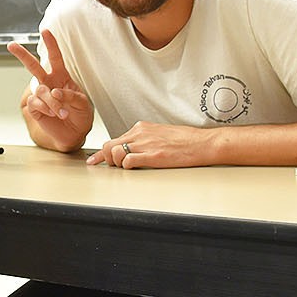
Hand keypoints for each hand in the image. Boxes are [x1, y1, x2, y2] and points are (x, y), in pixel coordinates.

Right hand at [7, 30, 92, 151]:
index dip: (51, 44)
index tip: (45, 32)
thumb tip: (55, 92)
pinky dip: (46, 108)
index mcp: (61, 77)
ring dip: (52, 102)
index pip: (55, 57)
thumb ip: (70, 95)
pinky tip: (53, 114)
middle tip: (11, 45)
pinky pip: (36, 102)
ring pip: (40, 90)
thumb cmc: (80, 114)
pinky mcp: (35, 107)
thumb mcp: (83, 102)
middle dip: (22, 55)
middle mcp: (49, 83)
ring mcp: (41, 95)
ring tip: (62, 112)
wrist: (74, 133)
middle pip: (33, 66)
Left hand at [88, 122, 219, 168]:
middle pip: (110, 145)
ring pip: (116, 153)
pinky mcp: (153, 156)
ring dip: (115, 163)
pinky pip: (128, 161)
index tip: (94, 159)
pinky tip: (133, 168)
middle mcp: (140, 134)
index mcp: (141, 128)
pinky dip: (126, 166)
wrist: (202, 143)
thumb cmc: (185, 141)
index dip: (102, 152)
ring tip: (123, 168)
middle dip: (104, 158)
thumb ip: (144, 139)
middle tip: (106, 167)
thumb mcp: (160, 134)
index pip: (115, 139)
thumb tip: (133, 149)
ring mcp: (146, 145)